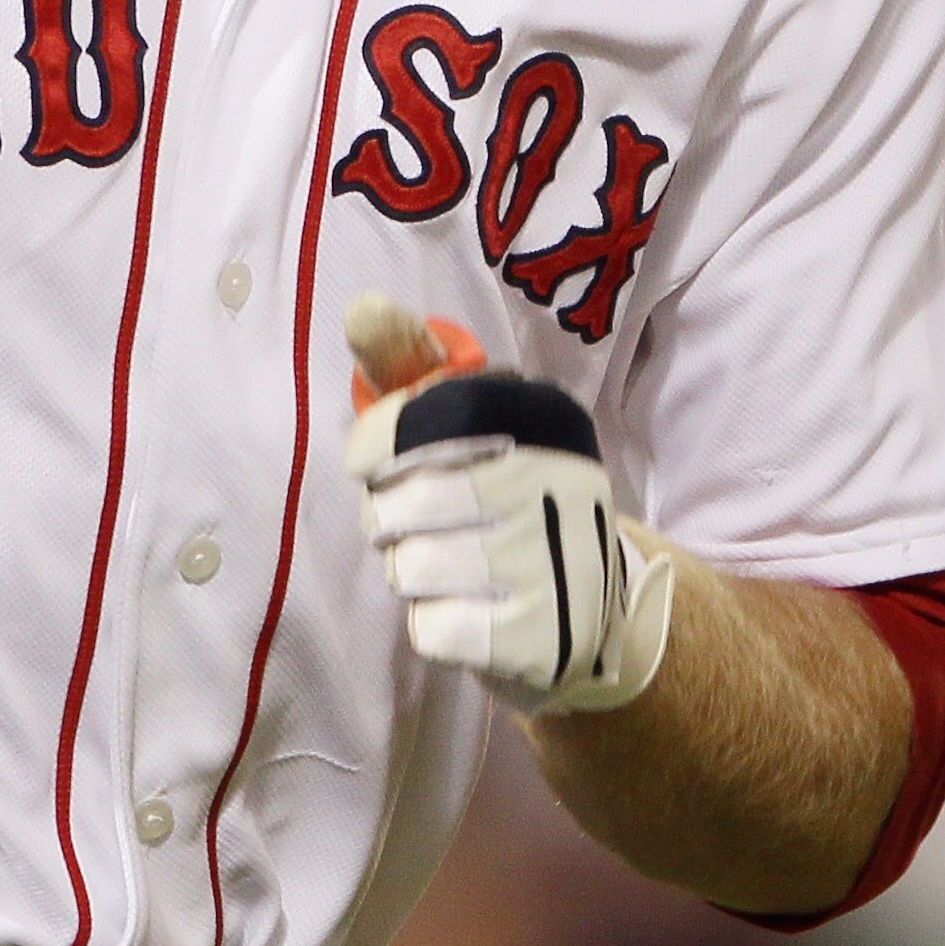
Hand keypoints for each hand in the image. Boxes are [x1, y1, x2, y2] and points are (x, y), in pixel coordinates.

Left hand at [343, 360, 672, 715]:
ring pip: (408, 571)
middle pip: (396, 505)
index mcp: (539, 416)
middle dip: (390, 521)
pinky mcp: (541, 638)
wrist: (584, 604)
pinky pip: (432, 629)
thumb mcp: (460, 415)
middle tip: (426, 524)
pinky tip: (474, 611)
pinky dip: (437, 624)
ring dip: (413, 575)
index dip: (375, 450)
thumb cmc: (497, 492)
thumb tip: (360, 307)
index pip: (405, 421)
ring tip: (455, 566)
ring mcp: (553, 564)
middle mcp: (556, 482)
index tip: (386, 462)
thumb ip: (408, 361)